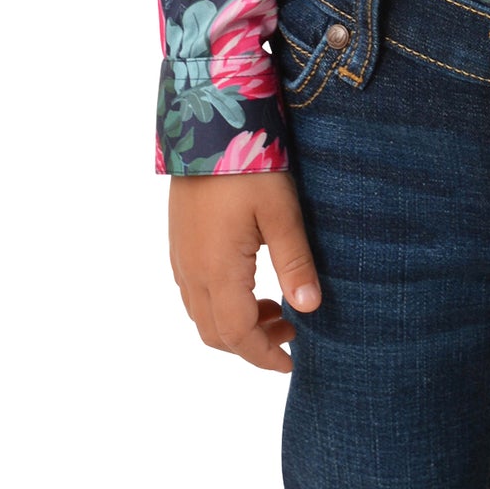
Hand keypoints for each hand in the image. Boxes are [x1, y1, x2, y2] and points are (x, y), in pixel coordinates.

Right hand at [168, 171, 321, 372]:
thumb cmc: (247, 165)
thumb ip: (294, 262)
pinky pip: (194, 293)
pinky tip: (247, 282)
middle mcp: (192, 272)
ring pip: (202, 316)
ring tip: (274, 307)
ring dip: (236, 324)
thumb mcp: (280, 211)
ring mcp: (181, 258)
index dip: (264, 355)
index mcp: (217, 271)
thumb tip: (310, 309)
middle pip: (216, 334)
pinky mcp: (179, 243)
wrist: (206, 126)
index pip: (238, 335)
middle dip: (252, 344)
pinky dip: (220, 305)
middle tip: (290, 331)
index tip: (291, 362)